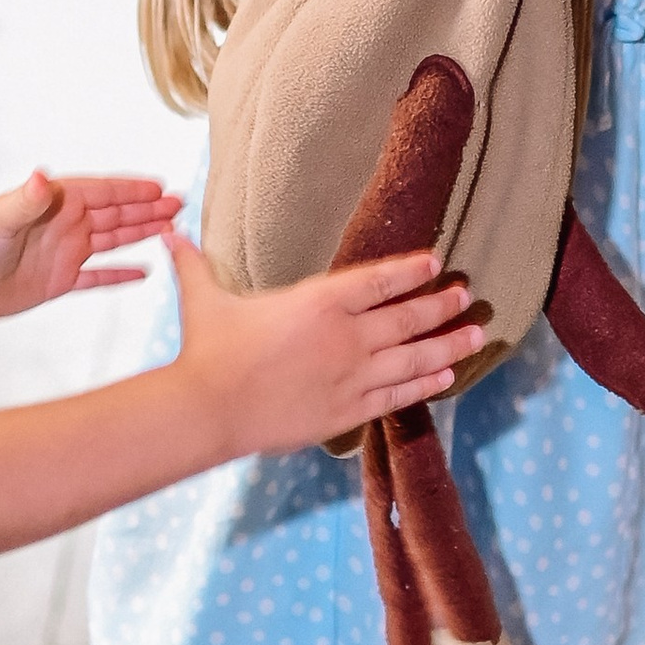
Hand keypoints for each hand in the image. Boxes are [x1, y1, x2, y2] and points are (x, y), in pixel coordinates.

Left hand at [0, 169, 181, 320]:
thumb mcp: (3, 218)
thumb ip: (27, 200)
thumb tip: (40, 175)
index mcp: (56, 203)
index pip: (103, 193)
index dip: (132, 190)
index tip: (161, 187)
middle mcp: (64, 224)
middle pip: (115, 214)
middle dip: (148, 210)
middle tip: (180, 204)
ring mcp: (64, 252)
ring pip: (112, 241)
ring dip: (141, 234)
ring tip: (171, 230)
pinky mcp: (58, 280)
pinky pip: (97, 276)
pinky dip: (120, 274)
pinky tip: (144, 272)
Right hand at [167, 234, 483, 454]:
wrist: (210, 407)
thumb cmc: (209, 350)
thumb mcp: (204, 299)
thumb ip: (195, 264)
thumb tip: (169, 234)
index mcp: (319, 301)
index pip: (379, 280)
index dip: (410, 270)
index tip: (435, 263)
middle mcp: (345, 335)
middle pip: (408, 317)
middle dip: (442, 306)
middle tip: (468, 297)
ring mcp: (352, 375)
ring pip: (414, 358)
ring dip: (448, 346)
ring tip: (475, 336)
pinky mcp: (348, 410)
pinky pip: (398, 396)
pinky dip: (425, 385)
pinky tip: (446, 377)